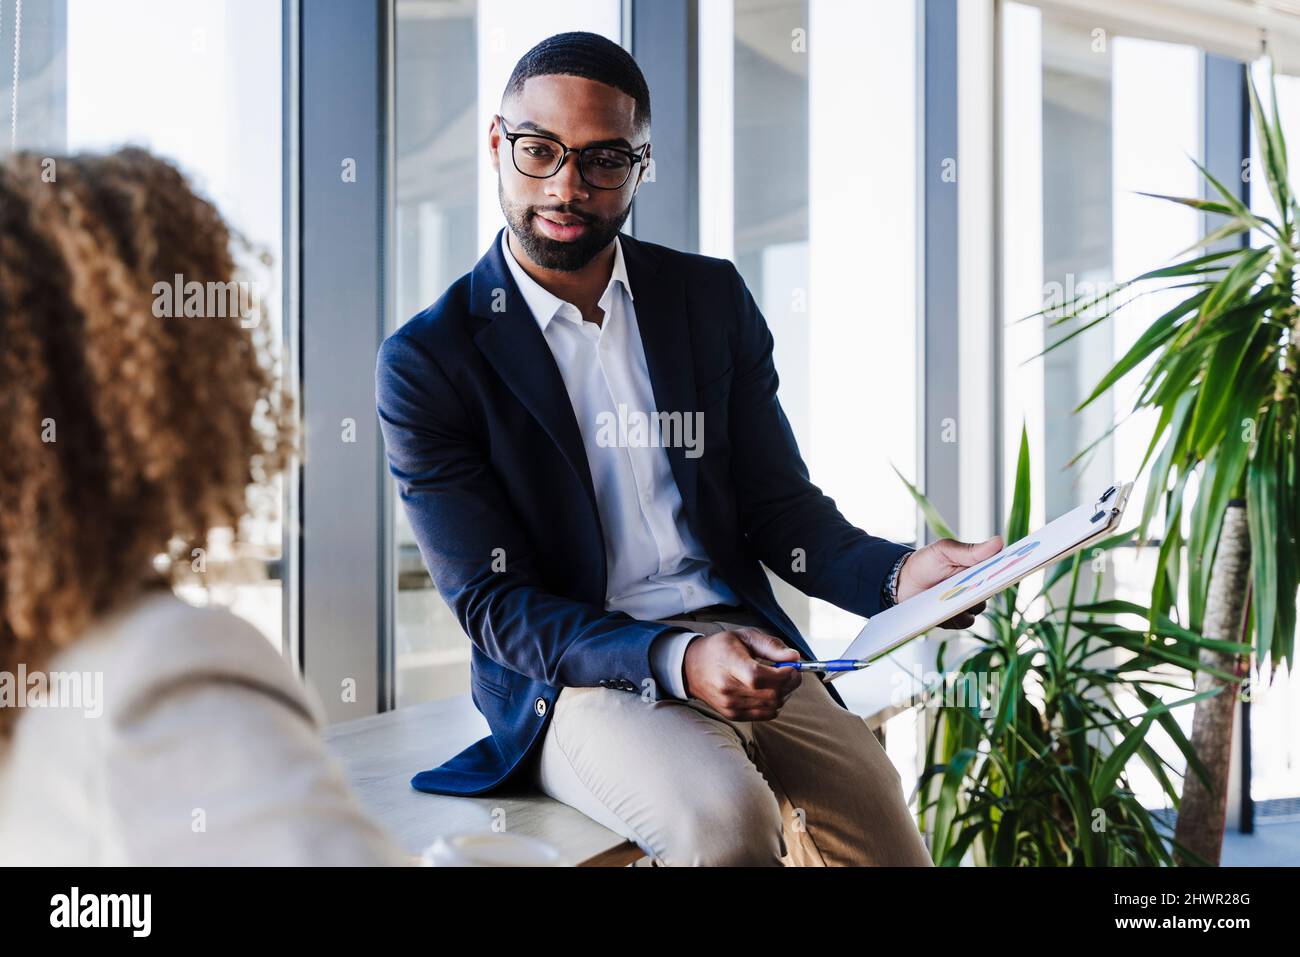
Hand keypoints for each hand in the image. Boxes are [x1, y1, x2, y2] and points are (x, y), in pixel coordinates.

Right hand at [682, 627, 801, 720]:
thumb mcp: (744, 636)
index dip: (782, 674)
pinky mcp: (733, 715)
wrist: (691, 667)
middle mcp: (727, 688)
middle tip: (791, 671)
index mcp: (729, 663)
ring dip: (784, 693)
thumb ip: (771, 646)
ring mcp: (730, 704)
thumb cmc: (720, 648)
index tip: (792, 667)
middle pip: (770, 694)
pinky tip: (769, 691)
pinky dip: (774, 704)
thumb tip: (795, 658)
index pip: (759, 676)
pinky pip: (765, 715)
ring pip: (772, 706)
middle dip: (789, 683)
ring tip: (779, 680)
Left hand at [896, 535, 1003, 628]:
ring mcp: (966, 604)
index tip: (1011, 567)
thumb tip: (999, 542)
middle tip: (975, 584)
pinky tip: (945, 610)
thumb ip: (970, 550)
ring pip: (978, 608)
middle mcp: (976, 587)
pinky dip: (957, 616)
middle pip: (991, 590)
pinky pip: (964, 621)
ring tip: (952, 597)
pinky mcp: (955, 618)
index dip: (1009, 569)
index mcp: (977, 567)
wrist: (901, 583)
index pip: (1000, 569)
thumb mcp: (945, 550)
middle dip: (985, 588)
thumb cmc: (925, 563)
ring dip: (968, 603)